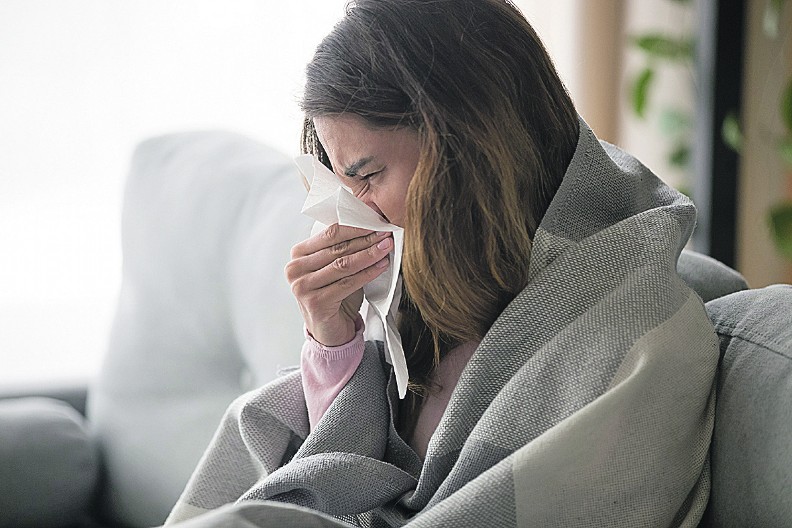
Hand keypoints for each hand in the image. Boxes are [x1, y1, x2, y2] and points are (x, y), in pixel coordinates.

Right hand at [285, 224, 391, 345]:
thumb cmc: (334, 296)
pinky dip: (368, 273)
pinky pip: (347, 283)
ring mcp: (302, 287)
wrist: (330, 331)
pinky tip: (381, 266)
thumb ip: (343, 248)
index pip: (329, 233)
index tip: (376, 221)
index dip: (354, 226)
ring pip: (343, 264)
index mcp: (298, 255)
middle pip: (337, 248)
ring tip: (386, 247)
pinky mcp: (315, 302)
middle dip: (365, 239)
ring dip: (368, 254)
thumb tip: (370, 226)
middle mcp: (295, 269)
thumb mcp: (334, 267)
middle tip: (385, 233)